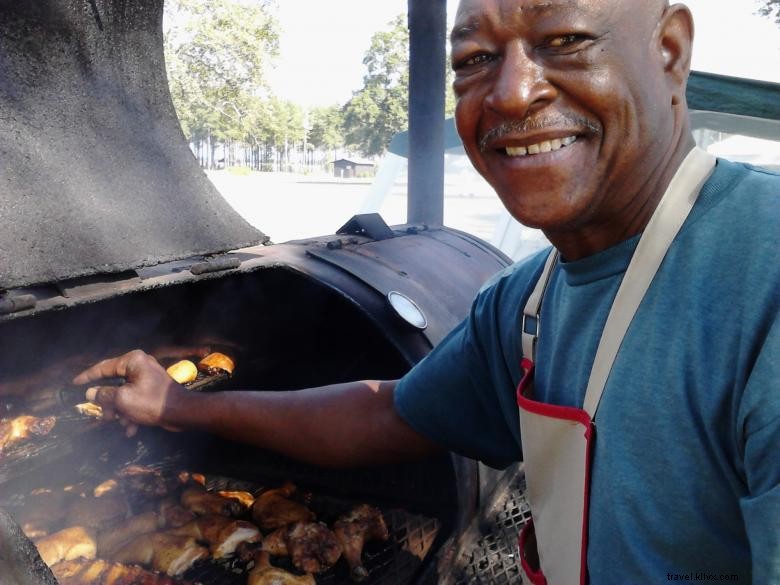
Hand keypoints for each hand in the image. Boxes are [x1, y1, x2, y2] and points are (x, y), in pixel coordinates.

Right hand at [73, 350, 187, 436]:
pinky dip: (131, 414)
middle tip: (106, 417)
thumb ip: (103, 395)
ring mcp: (146, 378)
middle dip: (108, 403)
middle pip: (113, 384)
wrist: (182, 413)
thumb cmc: (152, 402)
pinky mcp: (151, 390)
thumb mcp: (122, 399)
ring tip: (123, 424)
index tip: (74, 383)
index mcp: (132, 361)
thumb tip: (90, 393)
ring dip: (120, 411)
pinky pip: (134, 400)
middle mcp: (139, 365)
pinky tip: (132, 428)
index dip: (87, 376)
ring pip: (122, 395)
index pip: (103, 367)